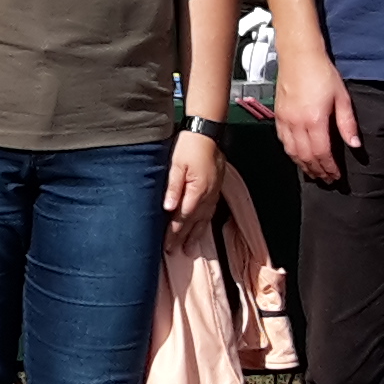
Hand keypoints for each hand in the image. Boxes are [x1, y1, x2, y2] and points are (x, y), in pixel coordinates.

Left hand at [164, 130, 223, 249]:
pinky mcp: (216, 187)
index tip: (167, 245)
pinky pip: (211, 210)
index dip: (174, 233)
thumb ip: (173, 187)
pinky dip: (205, 222)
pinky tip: (202, 226)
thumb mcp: (175, 165)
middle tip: (174, 251)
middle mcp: (207, 195)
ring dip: (196, 234)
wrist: (206, 132)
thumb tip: (168, 208)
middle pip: (193, 221)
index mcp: (196, 190)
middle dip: (183, 237)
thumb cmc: (188, 146)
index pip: (182, 217)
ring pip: (204, 218)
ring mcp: (214, 191)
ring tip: (190, 248)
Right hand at [274, 41, 357, 185]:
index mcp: (315, 120)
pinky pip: (283, 141)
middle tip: (327, 180)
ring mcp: (285, 120)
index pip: (322, 153)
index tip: (336, 177)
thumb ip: (347, 124)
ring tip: (314, 173)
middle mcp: (297, 124)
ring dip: (303, 165)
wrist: (299, 56)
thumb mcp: (342, 97)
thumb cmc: (322, 73)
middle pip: (306, 156)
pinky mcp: (278, 116)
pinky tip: (298, 156)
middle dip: (317, 171)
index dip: (329, 168)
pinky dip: (291, 153)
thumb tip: (355, 145)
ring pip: (292, 152)